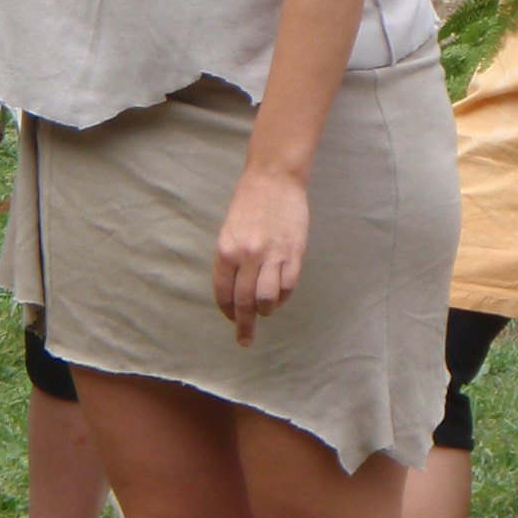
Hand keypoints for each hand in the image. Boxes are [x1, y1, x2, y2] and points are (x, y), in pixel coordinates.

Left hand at [212, 165, 309, 345]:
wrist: (274, 178)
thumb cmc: (249, 203)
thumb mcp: (229, 231)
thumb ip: (231, 261)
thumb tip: (236, 291)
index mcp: (226, 250)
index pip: (223, 292)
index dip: (227, 311)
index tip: (232, 319)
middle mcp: (247, 256)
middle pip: (245, 302)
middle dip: (244, 325)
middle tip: (245, 339)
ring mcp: (271, 255)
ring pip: (268, 300)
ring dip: (266, 311)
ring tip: (266, 311)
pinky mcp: (293, 253)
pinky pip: (288, 286)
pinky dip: (283, 297)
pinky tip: (280, 296)